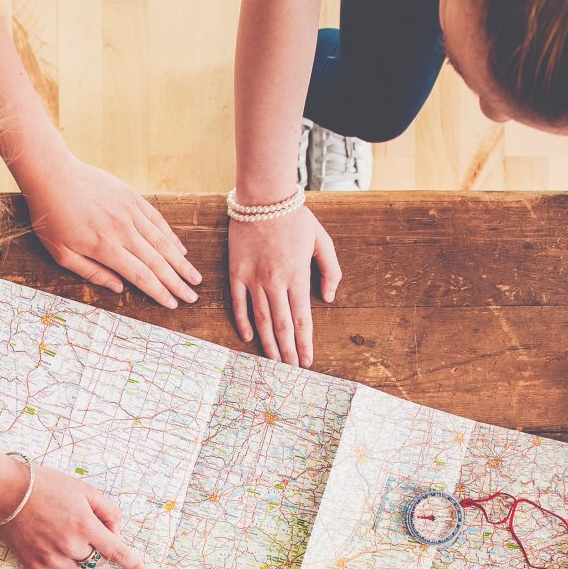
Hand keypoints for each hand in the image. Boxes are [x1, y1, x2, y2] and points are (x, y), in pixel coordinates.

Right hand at [0, 465, 146, 568]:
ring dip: (79, 558)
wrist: (5, 492)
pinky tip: (54, 548)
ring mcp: (51, 558)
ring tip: (62, 535)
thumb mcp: (83, 489)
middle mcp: (69, 546)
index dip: (133, 564)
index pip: (116, 551)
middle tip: (77, 525)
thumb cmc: (45, 486)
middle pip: (97, 559)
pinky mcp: (35, 565)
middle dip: (95, 546)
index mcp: (84, 525)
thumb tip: (115, 532)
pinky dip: (64, 567)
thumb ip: (108, 510)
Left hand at [21, 156, 200, 307]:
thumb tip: (119, 289)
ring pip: (162, 242)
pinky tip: (180, 249)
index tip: (174, 304)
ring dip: (181, 262)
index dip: (160, 292)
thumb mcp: (62, 254)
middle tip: (193, 296)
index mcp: (106, 248)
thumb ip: (92, 273)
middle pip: (157, 262)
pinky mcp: (132, 198)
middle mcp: (123, 230)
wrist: (53, 175)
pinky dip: (171, 236)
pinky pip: (157, 220)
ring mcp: (130, 212)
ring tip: (195, 276)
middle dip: (178, 282)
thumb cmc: (52, 218)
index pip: (141, 276)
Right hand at [228, 208, 340, 367]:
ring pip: (262, 320)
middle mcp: (275, 282)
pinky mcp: (237, 273)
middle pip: (282, 326)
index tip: (307, 361)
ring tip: (274, 362)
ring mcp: (253, 278)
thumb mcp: (322, 241)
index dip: (305, 343)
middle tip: (291, 371)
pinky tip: (249, 338)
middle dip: (288, 351)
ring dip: (269, 344)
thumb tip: (328, 298)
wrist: (263, 197)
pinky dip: (244, 323)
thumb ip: (330, 271)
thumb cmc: (295, 218)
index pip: (302, 319)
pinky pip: (239, 304)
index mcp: (297, 276)